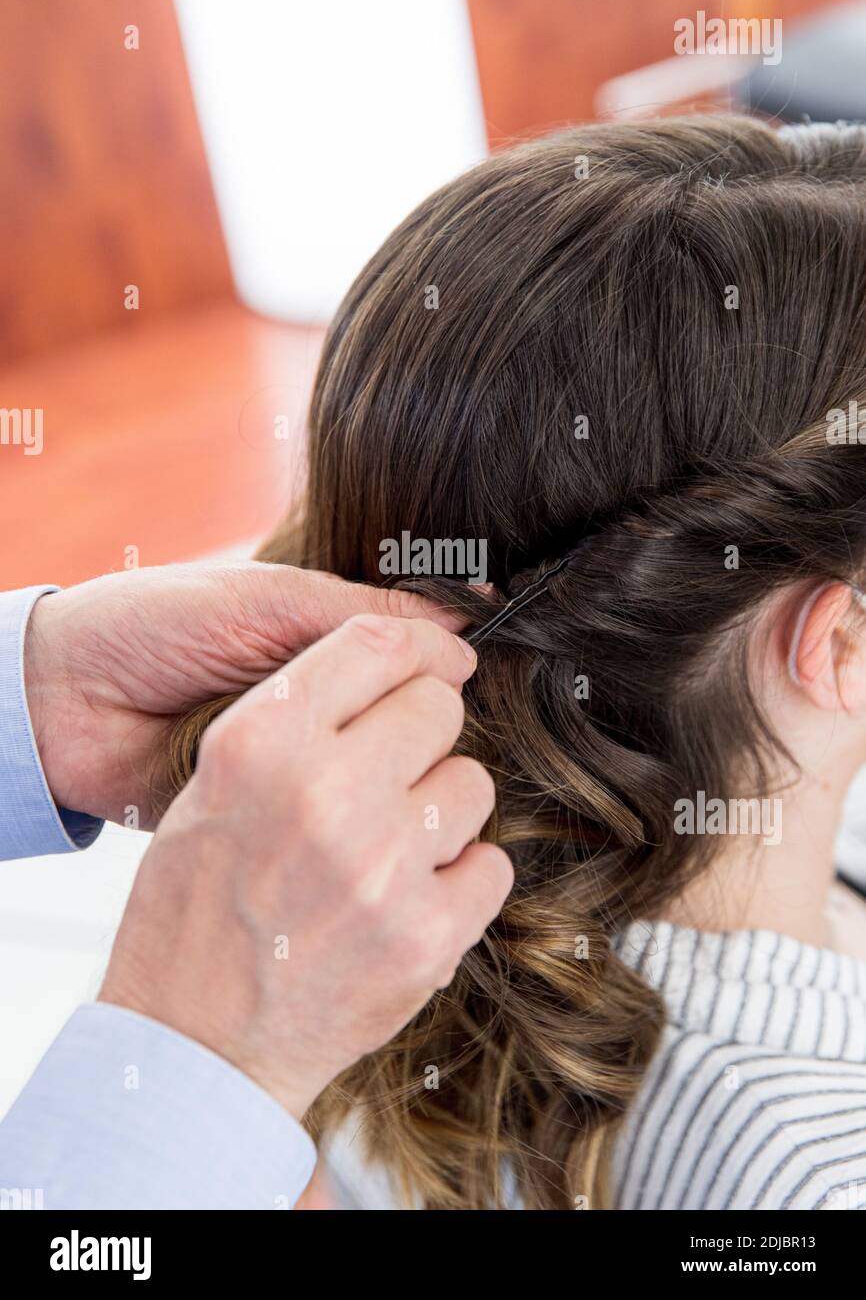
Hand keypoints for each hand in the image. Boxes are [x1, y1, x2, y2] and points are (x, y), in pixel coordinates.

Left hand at [22, 562, 460, 827]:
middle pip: (410, 733)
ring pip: (379, 788)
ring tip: (390, 785)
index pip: (418, 665)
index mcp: (324, 650)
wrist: (62, 700)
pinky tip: (364, 830)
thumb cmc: (160, 626)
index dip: (446, 671)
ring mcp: (299, 768)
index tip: (486, 674)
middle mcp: (323, 712)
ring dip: (386, 787)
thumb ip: (365, 621)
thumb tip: (467, 631)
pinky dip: (344, 827)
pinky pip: (327, 827)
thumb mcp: (268, 603)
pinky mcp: (269, 817)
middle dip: (418, 734)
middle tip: (427, 737)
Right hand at [99, 614, 512, 1120]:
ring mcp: (382, 865)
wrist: (197, 1043)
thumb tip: (404, 671)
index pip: (376, 643)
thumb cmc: (198, 909)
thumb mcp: (213, 785)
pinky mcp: (426, 934)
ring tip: (389, 851)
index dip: (416, 652)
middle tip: (387, 780)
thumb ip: (298, 721)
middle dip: (421, 738)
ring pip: (473, 784)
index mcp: (261, 742)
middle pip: (438, 707)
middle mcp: (325, 792)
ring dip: (441, 811)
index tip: (433, 665)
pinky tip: (410, 900)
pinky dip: (460, 882)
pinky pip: (491, 865)